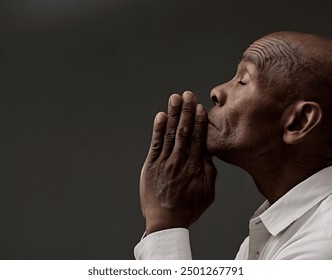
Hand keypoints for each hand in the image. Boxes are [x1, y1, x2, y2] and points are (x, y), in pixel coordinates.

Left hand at [140, 91, 216, 234]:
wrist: (166, 221)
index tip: (199, 107)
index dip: (199, 121)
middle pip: (184, 132)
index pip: (198, 139)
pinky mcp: (151, 166)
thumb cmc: (188, 208)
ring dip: (173, 115)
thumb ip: (209, 171)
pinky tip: (161, 116)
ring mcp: (164, 163)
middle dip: (186, 111)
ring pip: (170, 134)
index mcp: (195, 167)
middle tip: (187, 94)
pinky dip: (158, 130)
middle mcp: (180, 162)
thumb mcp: (208, 192)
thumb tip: (208, 153)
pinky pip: (155, 145)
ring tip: (174, 98)